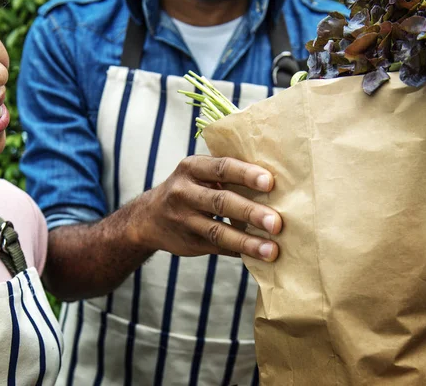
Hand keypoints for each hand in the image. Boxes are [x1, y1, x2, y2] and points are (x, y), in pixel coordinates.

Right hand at [132, 155, 281, 260]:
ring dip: (247, 241)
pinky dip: (240, 251)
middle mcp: (184, 192)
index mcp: (191, 168)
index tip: (270, 182)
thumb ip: (226, 173)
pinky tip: (259, 256)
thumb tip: (275, 183)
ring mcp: (184, 219)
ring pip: (218, 231)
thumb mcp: (198, 173)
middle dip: (250, 212)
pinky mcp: (189, 242)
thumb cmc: (189, 188)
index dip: (246, 175)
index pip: (222, 168)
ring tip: (271, 250)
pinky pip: (217, 248)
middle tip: (277, 222)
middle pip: (221, 201)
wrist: (148, 217)